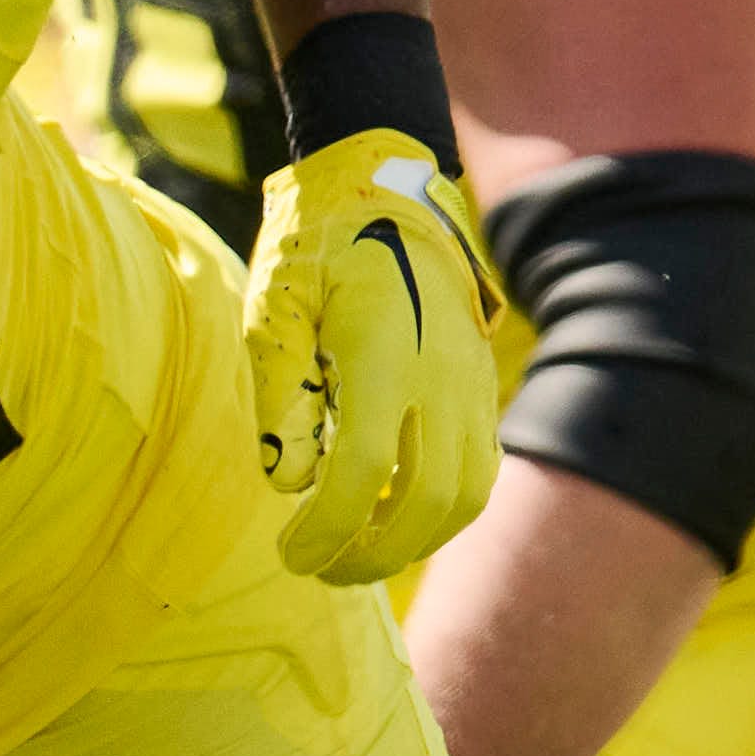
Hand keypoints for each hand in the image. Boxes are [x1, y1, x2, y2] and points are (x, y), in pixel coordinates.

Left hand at [241, 129, 504, 584]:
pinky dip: (439, 512)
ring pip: (466, 496)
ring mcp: (471, 380)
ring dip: (412, 542)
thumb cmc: (317, 246)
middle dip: (372, 555)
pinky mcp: (480, 387)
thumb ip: (278, 391)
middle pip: (428, 502)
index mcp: (385, 349)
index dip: (327, 529)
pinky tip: (392, 517)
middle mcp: (442, 371)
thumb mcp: (273, 303)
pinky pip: (478, 471)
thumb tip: (290, 481)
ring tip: (356, 553)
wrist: (385, 187)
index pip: (364, 472)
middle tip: (320, 568)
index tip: (291, 552)